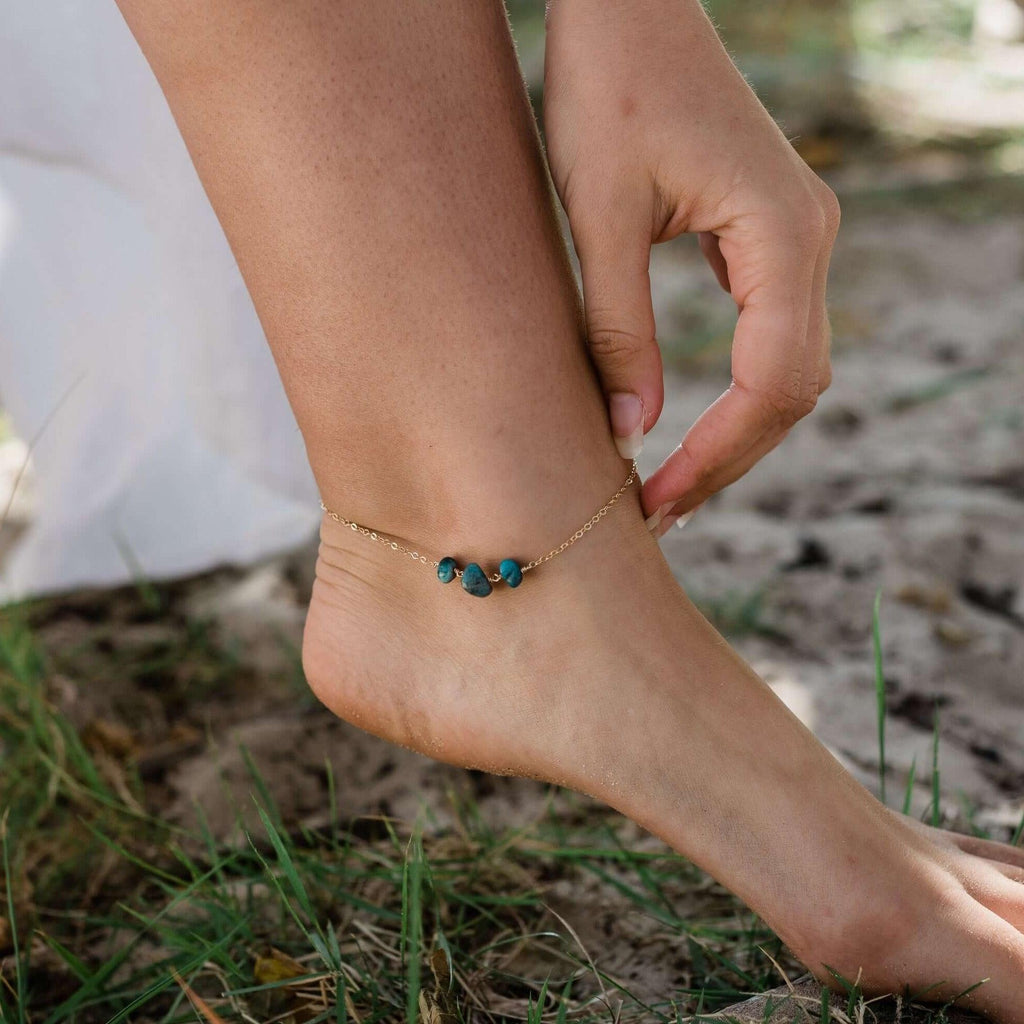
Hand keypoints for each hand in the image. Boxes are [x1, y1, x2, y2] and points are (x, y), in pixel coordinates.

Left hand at [543, 0, 839, 532]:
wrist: (629, 6)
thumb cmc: (606, 87)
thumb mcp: (598, 217)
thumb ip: (616, 330)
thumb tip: (631, 436)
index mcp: (782, 232)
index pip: (773, 384)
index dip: (716, 457)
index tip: (653, 501)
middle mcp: (810, 237)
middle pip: (794, 388)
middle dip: (727, 458)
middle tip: (655, 511)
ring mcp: (798, 236)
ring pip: (789, 368)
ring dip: (736, 433)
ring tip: (669, 484)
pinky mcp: (770, 236)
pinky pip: (772, 335)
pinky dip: (737, 391)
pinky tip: (689, 423)